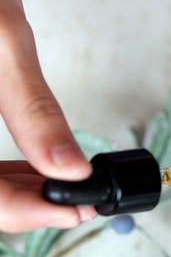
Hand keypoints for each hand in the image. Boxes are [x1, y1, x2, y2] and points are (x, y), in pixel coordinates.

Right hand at [0, 0, 94, 231]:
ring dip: (27, 193)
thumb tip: (72, 167)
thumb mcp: (3, 43)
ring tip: (68, 189)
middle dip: (32, 206)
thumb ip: (36, 111)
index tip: (71, 212)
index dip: (25, 213)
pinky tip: (42, 171)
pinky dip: (16, 173)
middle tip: (78, 205)